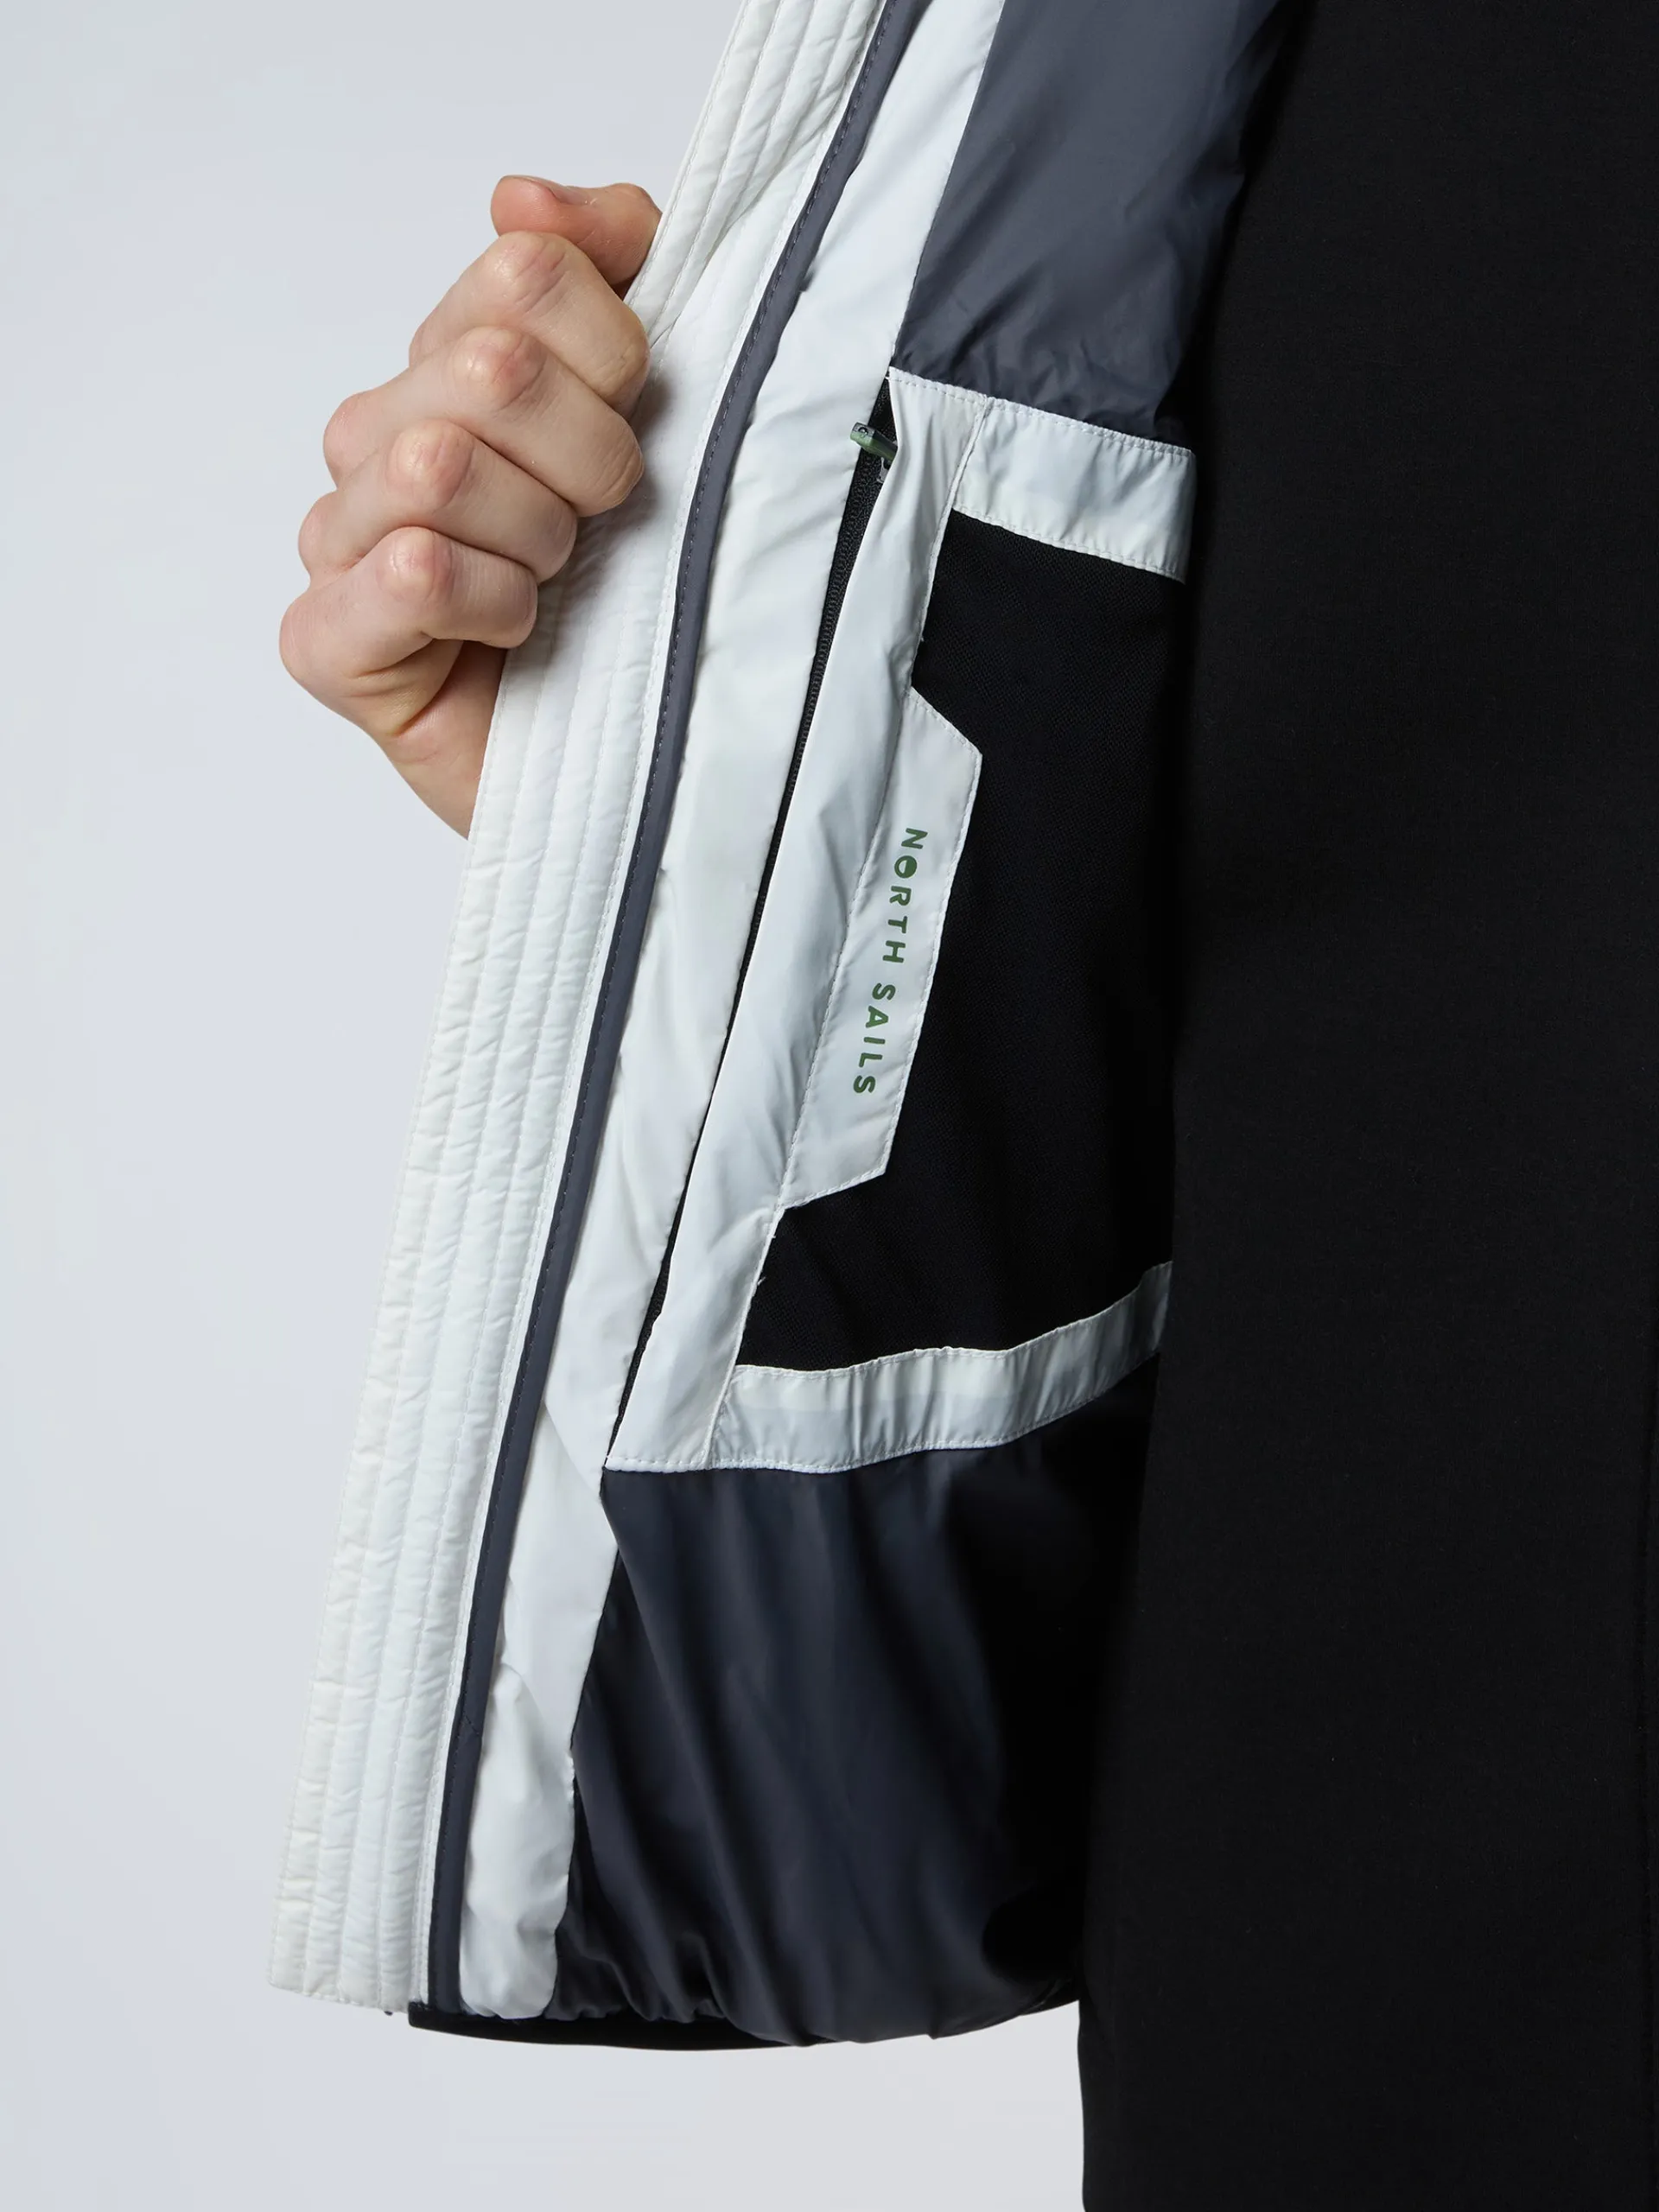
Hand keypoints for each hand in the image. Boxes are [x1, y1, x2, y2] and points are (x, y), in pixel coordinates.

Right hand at [281, 177, 661, 833]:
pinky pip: (413, 570)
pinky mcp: (327, 641)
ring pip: (440, 463)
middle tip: (608, 525)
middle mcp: (382, 436)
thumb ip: (620, 263)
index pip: (521, 271)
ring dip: (540, 538)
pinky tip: (518, 637)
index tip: (641, 421)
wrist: (637, 765)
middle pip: (485, 366)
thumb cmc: (642, 598)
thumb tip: (523, 196)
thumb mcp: (667, 405)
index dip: (614, 350)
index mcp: (453, 366)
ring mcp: (343, 538)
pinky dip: (494, 603)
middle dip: (588, 457)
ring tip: (560, 587)